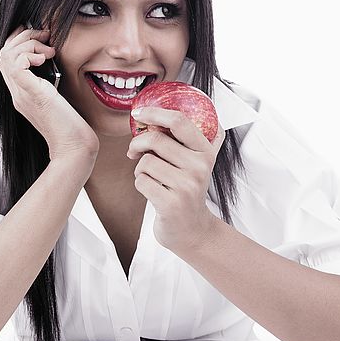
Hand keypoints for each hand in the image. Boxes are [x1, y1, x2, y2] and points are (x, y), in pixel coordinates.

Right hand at [0, 25, 99, 161]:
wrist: (74, 149)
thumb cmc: (73, 127)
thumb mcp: (60, 97)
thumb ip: (54, 82)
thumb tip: (57, 61)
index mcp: (23, 93)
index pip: (8, 60)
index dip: (20, 42)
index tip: (41, 38)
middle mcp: (18, 93)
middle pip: (4, 53)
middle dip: (24, 37)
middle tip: (46, 36)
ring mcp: (21, 94)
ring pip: (6, 55)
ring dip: (28, 43)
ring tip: (48, 50)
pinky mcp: (31, 94)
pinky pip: (15, 65)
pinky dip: (29, 54)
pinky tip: (45, 58)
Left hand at [126, 107, 224, 251]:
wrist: (192, 229)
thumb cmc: (188, 191)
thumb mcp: (198, 163)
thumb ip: (193, 138)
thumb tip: (181, 111)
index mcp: (205, 152)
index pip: (179, 121)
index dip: (154, 113)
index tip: (138, 113)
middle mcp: (199, 167)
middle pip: (156, 140)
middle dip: (137, 143)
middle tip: (133, 150)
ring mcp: (186, 186)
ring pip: (145, 162)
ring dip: (140, 169)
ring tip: (150, 177)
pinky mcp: (171, 203)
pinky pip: (141, 181)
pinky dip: (140, 183)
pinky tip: (151, 190)